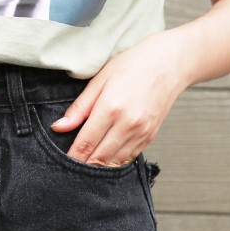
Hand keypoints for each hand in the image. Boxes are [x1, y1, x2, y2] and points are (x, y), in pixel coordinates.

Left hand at [51, 30, 188, 166]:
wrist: (171, 62)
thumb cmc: (134, 65)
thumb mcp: (100, 80)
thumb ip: (79, 108)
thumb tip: (58, 128)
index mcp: (111, 108)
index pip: (85, 144)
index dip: (71, 157)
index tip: (61, 163)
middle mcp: (127, 124)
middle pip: (98, 158)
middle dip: (81, 166)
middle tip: (69, 168)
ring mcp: (140, 132)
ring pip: (113, 163)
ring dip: (97, 168)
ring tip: (84, 166)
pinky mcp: (149, 137)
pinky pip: (127, 159)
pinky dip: (113, 162)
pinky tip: (104, 159)